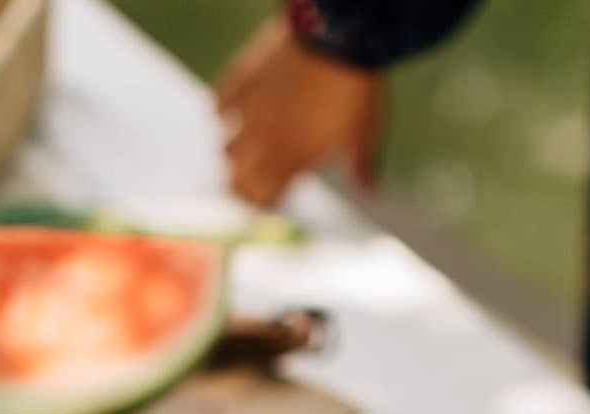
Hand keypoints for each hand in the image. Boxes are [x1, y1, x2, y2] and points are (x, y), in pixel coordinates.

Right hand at [217, 16, 384, 206]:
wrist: (337, 36)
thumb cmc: (354, 88)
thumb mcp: (363, 132)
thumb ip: (361, 167)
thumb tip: (372, 191)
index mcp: (291, 163)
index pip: (262, 199)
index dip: (266, 201)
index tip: (274, 196)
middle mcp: (263, 144)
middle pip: (235, 182)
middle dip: (243, 185)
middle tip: (254, 178)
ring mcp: (248, 112)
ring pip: (224, 148)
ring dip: (233, 151)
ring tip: (244, 147)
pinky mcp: (241, 80)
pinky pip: (217, 104)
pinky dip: (222, 111)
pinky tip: (232, 110)